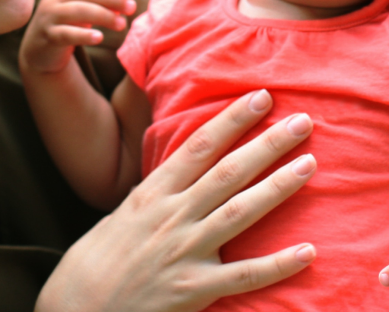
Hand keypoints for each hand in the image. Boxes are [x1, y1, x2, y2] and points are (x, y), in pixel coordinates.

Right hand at [20, 0, 137, 74]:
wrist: (38, 53)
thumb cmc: (65, 26)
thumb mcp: (79, 12)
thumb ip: (98, 6)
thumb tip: (123, 8)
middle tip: (132, 7)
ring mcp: (49, 17)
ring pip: (78, 11)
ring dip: (103, 15)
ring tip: (122, 24)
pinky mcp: (48, 37)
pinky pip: (67, 34)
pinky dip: (84, 35)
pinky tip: (100, 38)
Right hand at [36, 90, 317, 311]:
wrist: (78, 306)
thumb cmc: (100, 258)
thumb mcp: (127, 212)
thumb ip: (160, 192)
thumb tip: (188, 169)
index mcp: (153, 193)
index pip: (199, 147)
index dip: (231, 120)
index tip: (261, 97)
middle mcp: (171, 216)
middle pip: (227, 172)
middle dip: (266, 143)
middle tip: (302, 121)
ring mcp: (184, 252)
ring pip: (239, 212)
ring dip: (277, 187)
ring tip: (310, 164)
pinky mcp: (193, 290)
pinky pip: (245, 276)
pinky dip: (278, 264)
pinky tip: (309, 251)